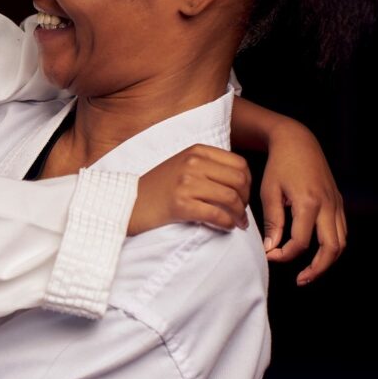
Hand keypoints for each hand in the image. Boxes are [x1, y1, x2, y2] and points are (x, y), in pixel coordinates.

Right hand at [129, 144, 250, 235]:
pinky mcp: (180, 204)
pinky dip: (227, 223)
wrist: (129, 203)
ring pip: (230, 198)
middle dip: (246, 200)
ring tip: (238, 223)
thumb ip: (207, 166)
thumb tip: (240, 180)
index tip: (243, 196)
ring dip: (239, 214)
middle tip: (242, 213)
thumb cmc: (158, 188)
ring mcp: (185, 183)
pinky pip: (217, 214)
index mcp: (195, 151)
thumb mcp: (182, 165)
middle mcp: (192, 163)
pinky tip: (226, 227)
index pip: (239, 164)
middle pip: (238, 181)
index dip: (248, 182)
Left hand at [260, 120, 346, 284]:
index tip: (269, 255)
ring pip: (342, 242)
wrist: (298, 142)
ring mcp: (336, 204)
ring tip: (309, 272)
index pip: (300, 242)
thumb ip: (273, 221)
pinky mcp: (338, 202)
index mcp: (309, 203)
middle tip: (301, 280)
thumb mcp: (269, 191)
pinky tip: (317, 252)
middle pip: (332, 248)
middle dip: (317, 269)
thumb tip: (271, 247)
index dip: (284, 254)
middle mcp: (328, 205)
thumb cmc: (280, 165)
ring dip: (328, 260)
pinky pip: (341, 230)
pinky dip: (332, 246)